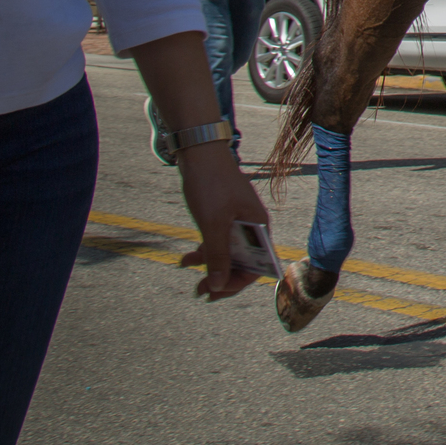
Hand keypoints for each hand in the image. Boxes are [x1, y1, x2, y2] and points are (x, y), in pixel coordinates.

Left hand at [175, 142, 272, 299]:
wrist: (200, 152)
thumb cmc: (211, 184)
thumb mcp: (213, 224)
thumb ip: (217, 256)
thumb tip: (218, 285)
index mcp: (258, 227)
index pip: (258, 265)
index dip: (238, 282)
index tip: (216, 291)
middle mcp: (251, 226)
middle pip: (243, 262)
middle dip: (222, 279)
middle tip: (202, 292)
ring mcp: (236, 221)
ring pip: (228, 253)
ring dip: (210, 268)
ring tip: (192, 278)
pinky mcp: (223, 216)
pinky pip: (217, 241)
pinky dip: (204, 252)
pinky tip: (187, 259)